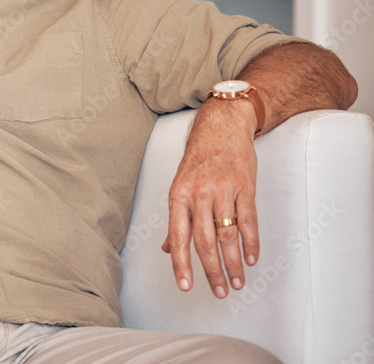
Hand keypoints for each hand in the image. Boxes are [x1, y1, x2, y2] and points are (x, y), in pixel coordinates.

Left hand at [162, 97, 258, 298]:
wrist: (221, 126)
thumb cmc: (198, 158)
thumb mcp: (179, 185)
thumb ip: (176, 219)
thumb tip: (167, 248)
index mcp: (178, 195)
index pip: (178, 236)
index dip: (181, 263)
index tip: (185, 286)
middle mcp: (198, 194)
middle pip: (204, 241)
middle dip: (212, 270)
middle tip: (219, 291)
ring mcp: (222, 190)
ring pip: (227, 234)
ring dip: (233, 262)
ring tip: (236, 282)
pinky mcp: (244, 186)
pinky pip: (248, 220)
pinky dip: (251, 242)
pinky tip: (251, 259)